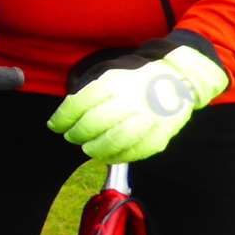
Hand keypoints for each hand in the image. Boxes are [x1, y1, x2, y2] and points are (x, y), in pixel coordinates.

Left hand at [50, 36, 227, 163]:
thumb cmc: (136, 82)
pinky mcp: (161, 135)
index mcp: (115, 84)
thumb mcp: (111, 77)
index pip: (79, 103)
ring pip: (114, 141)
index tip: (55, 125)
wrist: (178, 80)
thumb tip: (64, 117)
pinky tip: (108, 155)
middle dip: (77, 134)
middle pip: (94, 123)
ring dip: (95, 149)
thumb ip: (89, 95)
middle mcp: (131, 101)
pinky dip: (117, 157)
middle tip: (72, 137)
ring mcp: (149, 119)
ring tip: (88, 148)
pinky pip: (136, 153)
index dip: (62, 118)